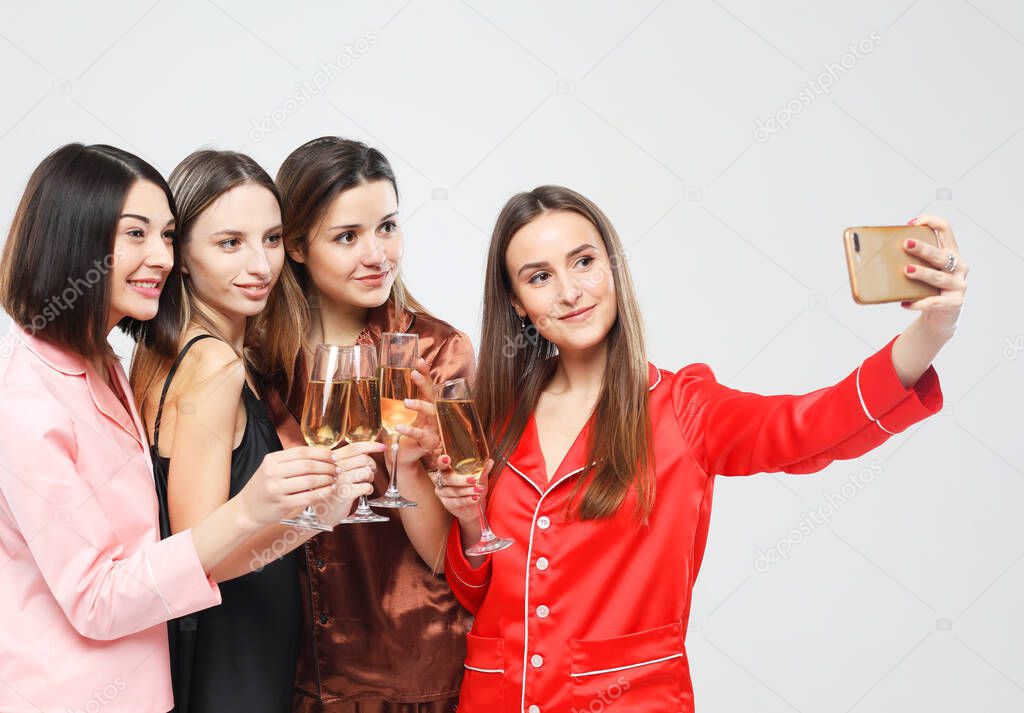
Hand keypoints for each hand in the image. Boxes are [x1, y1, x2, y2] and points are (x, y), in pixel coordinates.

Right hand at [236, 446, 337, 526]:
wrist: (247, 509)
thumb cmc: (264, 486)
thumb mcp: (271, 467)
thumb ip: (291, 460)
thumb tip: (320, 454)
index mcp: (271, 459)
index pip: (302, 452)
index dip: (321, 453)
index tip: (334, 457)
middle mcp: (272, 472)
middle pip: (307, 465)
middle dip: (327, 466)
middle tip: (337, 469)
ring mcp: (276, 489)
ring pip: (309, 481)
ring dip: (326, 479)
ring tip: (334, 479)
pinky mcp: (282, 504)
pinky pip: (307, 497)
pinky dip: (322, 493)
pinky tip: (329, 490)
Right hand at [317, 441, 383, 524]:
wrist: (317, 514)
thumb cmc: (327, 491)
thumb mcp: (330, 473)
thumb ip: (343, 462)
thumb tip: (367, 452)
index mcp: (331, 460)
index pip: (354, 448)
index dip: (370, 445)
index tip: (382, 446)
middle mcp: (334, 468)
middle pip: (363, 458)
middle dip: (371, 465)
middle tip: (370, 471)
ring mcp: (340, 481)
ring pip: (366, 471)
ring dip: (370, 477)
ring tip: (365, 482)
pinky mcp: (346, 494)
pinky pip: (366, 487)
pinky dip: (369, 489)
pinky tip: (363, 492)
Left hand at [395, 358, 443, 468]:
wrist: (399, 458)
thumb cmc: (397, 434)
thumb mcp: (392, 415)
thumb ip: (387, 401)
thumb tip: (369, 383)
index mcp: (424, 406)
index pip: (427, 386)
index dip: (425, 373)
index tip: (419, 360)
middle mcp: (432, 416)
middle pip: (432, 396)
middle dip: (424, 384)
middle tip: (414, 373)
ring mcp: (432, 429)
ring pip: (431, 414)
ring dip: (419, 405)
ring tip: (406, 401)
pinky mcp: (428, 443)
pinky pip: (421, 435)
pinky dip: (410, 431)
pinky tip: (399, 427)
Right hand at [433, 454, 491, 525]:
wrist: (472, 505)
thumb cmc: (472, 486)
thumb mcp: (478, 477)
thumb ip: (482, 470)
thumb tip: (489, 462)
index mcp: (446, 469)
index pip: (440, 463)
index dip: (441, 461)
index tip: (447, 459)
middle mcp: (441, 480)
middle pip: (446, 478)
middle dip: (460, 479)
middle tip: (474, 479)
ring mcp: (442, 492)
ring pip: (453, 491)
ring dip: (467, 490)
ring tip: (479, 489)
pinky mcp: (447, 504)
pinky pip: (455, 502)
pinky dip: (466, 500)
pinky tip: (475, 498)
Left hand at [901, 215, 967, 337]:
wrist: (941, 316)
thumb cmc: (929, 288)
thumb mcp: (924, 270)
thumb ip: (911, 260)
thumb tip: (877, 254)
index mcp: (950, 252)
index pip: (945, 229)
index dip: (931, 221)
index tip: (912, 223)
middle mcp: (959, 266)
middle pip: (940, 254)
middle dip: (923, 248)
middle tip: (905, 245)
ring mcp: (958, 285)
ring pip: (938, 277)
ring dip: (922, 273)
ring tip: (906, 270)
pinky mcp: (954, 303)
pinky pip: (934, 302)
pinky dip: (919, 302)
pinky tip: (905, 303)